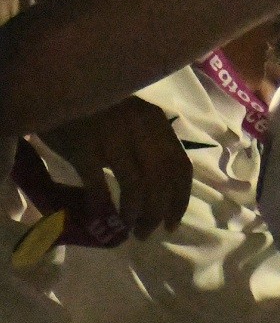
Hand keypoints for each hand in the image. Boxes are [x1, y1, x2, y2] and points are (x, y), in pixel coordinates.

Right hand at [40, 97, 191, 239]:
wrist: (57, 90)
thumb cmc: (97, 110)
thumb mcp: (132, 121)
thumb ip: (149, 146)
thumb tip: (160, 190)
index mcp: (156, 123)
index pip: (180, 166)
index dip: (179, 199)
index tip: (173, 224)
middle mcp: (140, 129)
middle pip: (162, 179)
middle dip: (158, 211)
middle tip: (147, 233)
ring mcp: (112, 137)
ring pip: (136, 185)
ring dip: (134, 212)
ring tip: (128, 228)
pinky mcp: (83, 147)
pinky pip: (98, 184)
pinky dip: (102, 204)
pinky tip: (101, 216)